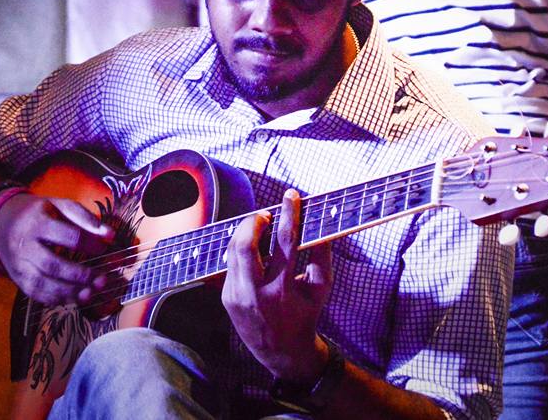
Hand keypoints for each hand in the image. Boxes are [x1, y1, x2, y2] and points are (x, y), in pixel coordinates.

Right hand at [0, 192, 111, 305]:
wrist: (2, 220)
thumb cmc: (38, 212)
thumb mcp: (59, 205)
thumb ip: (85, 218)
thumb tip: (110, 235)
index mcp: (37, 222)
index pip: (67, 236)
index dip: (88, 244)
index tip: (104, 248)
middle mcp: (24, 245)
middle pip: (52, 264)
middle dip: (79, 275)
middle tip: (102, 280)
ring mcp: (18, 264)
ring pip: (41, 283)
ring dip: (68, 292)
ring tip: (90, 293)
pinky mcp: (16, 277)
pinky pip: (34, 293)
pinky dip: (54, 299)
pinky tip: (72, 298)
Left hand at [221, 189, 332, 381]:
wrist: (282, 352)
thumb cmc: (305, 315)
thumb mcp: (320, 288)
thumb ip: (321, 255)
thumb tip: (320, 223)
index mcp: (282, 290)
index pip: (284, 242)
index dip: (289, 214)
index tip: (291, 195)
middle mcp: (255, 294)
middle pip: (245, 245)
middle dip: (253, 222)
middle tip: (265, 214)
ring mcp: (236, 296)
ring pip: (233, 251)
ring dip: (244, 232)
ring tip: (259, 226)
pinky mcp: (226, 297)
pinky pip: (230, 264)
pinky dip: (241, 250)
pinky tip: (252, 247)